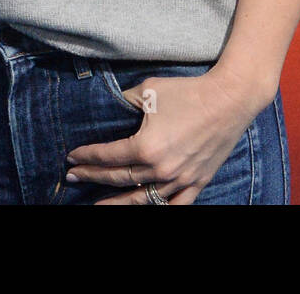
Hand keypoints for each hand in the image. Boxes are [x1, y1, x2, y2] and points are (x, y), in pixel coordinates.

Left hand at [64, 69, 267, 204]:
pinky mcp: (197, 183)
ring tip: (98, 205)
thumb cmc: (187, 92)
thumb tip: (109, 107)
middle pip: (120, 179)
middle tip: (74, 177)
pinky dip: (158, 209)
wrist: (228, 100)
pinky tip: (144, 209)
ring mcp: (181, 180)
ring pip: (143, 199)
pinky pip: (175, 206)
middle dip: (93, 177)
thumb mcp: (148, 91)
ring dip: (118, 202)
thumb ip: (124, 102)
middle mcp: (161, 170)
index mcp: (146, 148)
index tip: (71, 158)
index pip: (108, 157)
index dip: (87, 157)